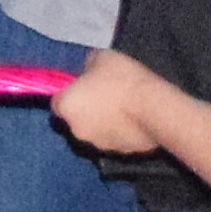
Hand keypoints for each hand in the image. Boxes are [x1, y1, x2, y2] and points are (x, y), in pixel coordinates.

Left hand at [51, 49, 171, 156]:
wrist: (153, 107)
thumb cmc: (122, 78)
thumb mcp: (100, 57)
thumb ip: (87, 68)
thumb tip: (88, 73)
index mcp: (66, 107)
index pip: (57, 103)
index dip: (70, 94)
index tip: (84, 86)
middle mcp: (76, 130)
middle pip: (76, 119)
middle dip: (87, 110)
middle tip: (105, 95)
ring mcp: (98, 145)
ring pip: (95, 132)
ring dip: (103, 122)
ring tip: (124, 108)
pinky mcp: (120, 154)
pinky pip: (115, 140)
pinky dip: (120, 133)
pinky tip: (135, 121)